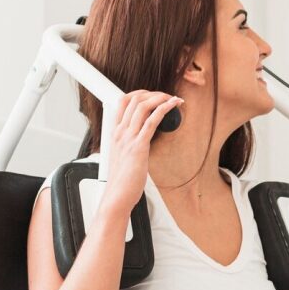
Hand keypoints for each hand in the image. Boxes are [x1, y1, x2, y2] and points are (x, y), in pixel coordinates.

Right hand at [101, 91, 183, 217]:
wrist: (117, 196)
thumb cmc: (123, 181)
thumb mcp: (123, 157)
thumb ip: (130, 146)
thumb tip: (142, 142)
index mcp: (115, 133)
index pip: (122, 102)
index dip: (139, 93)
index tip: (154, 95)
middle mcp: (120, 132)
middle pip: (134, 100)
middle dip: (153, 93)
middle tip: (168, 96)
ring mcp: (127, 138)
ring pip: (142, 106)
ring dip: (161, 98)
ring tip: (174, 99)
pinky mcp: (138, 146)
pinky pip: (152, 121)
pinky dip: (164, 109)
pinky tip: (173, 106)